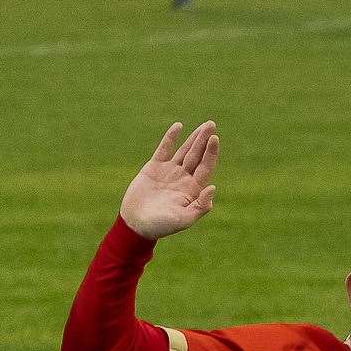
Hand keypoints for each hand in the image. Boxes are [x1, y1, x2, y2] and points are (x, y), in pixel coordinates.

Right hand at [121, 121, 218, 240]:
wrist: (136, 224)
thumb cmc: (161, 226)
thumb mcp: (183, 220)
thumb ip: (200, 206)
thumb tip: (212, 187)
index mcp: (192, 190)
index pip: (205, 167)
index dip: (211, 153)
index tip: (214, 139)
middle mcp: (183, 178)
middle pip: (197, 156)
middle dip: (204, 140)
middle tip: (211, 124)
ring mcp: (169, 172)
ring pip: (184, 151)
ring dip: (194, 138)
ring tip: (204, 125)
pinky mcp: (153, 168)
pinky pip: (164, 149)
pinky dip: (170, 138)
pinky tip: (178, 126)